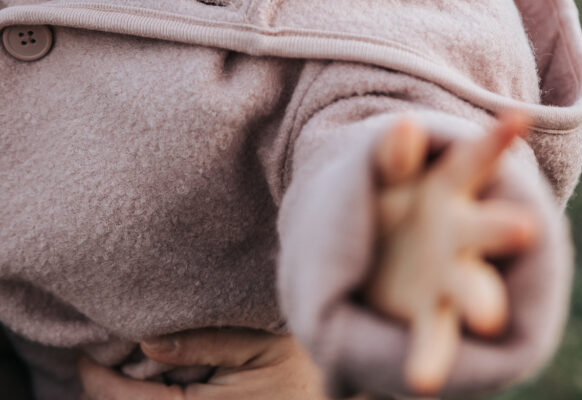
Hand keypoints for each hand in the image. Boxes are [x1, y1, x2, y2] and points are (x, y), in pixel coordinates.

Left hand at [78, 327, 340, 398]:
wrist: (345, 399)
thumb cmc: (304, 367)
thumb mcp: (258, 346)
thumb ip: (203, 343)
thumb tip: (145, 340)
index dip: (97, 380)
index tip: (84, 352)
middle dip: (108, 392)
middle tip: (98, 357)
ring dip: (132, 398)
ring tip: (123, 369)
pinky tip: (158, 383)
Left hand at [364, 111, 539, 395]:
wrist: (374, 253)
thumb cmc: (388, 200)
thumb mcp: (381, 170)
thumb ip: (391, 152)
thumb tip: (406, 124)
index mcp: (450, 187)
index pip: (476, 158)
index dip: (496, 139)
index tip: (519, 120)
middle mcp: (463, 234)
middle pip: (488, 228)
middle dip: (507, 228)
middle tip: (529, 228)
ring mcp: (450, 278)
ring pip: (472, 289)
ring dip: (482, 302)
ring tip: (490, 320)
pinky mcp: (429, 318)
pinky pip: (433, 341)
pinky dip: (428, 360)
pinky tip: (423, 380)